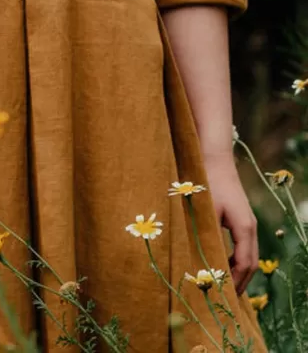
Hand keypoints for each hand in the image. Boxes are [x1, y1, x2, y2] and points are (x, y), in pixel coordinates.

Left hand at [203, 152, 257, 294]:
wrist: (212, 158)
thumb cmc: (207, 184)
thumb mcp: (205, 213)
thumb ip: (207, 238)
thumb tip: (205, 263)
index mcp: (244, 228)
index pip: (245, 264)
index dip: (235, 282)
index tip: (222, 295)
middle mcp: (250, 227)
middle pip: (250, 263)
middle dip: (239, 282)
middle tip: (224, 298)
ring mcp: (247, 222)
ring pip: (248, 254)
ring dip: (238, 271)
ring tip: (224, 286)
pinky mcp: (240, 218)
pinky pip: (242, 245)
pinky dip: (235, 258)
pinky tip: (222, 263)